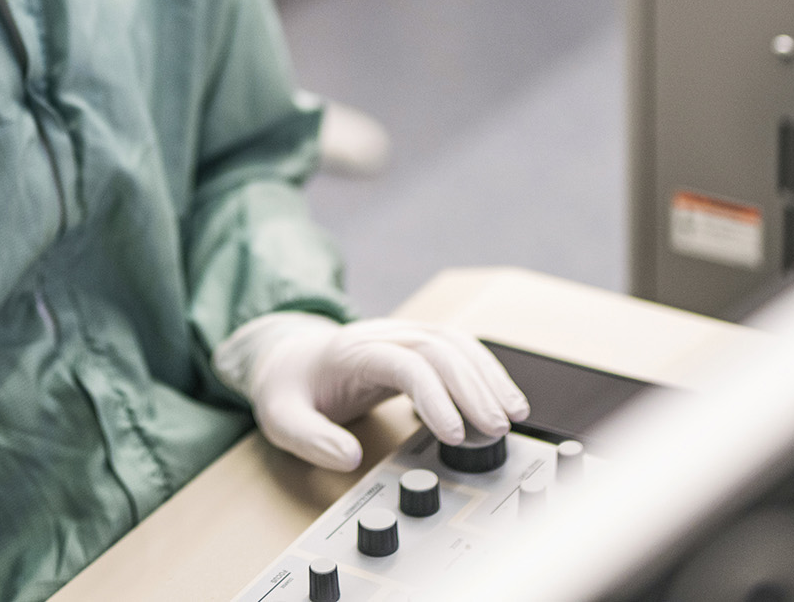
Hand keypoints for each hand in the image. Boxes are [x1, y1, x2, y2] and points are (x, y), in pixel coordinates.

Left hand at [214, 313, 530, 470]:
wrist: (289, 357)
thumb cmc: (289, 388)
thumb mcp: (281, 417)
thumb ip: (311, 439)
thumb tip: (349, 458)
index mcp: (352, 350)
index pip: (404, 363)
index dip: (434, 396)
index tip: (453, 434)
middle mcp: (384, 335)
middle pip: (440, 350)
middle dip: (473, 390)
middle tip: (496, 430)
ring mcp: (403, 335)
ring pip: (457, 345)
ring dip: (488, 378)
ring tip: (512, 416)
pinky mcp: (417, 345)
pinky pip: (459, 350)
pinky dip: (485, 372)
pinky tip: (503, 399)